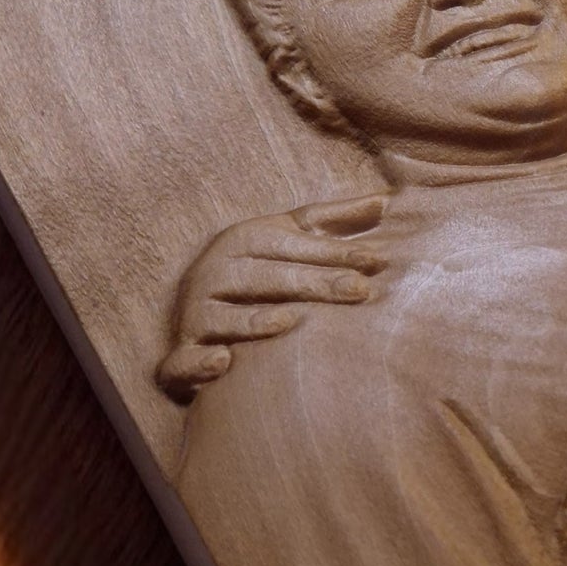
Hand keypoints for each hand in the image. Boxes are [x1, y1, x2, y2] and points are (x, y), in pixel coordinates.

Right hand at [157, 194, 387, 401]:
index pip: (291, 246)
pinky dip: (198, 364)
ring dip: (253, 322)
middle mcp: (214, 275)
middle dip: (313, 283)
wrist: (195, 308)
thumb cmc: (259, 269)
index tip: (376, 261)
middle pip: (266, 279)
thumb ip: (332, 221)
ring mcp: (195, 316)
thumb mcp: (288, 237)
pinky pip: (184, 363)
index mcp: (242, 242)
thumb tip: (385, 201)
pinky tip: (223, 362)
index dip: (333, 252)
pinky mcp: (181, 358)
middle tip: (359, 290)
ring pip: (223, 318)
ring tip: (289, 321)